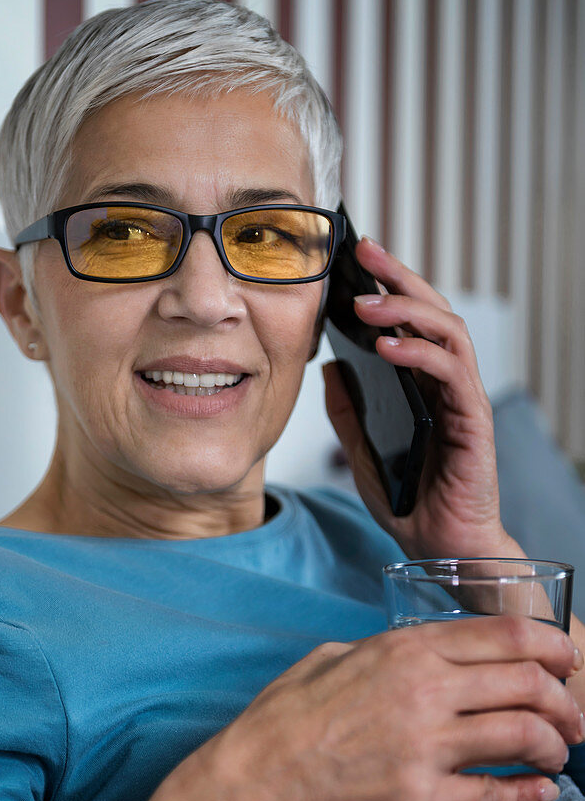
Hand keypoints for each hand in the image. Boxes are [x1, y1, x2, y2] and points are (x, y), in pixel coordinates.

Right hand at [208, 617, 584, 800]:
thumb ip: (391, 648)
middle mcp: (425, 691)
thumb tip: (430, 653)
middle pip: (529, 684)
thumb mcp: (338, 654)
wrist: (260, 775)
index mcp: (408, 650)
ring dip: (554, 746)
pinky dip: (529, 794)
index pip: (508, 636)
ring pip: (523, 736)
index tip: (567, 661)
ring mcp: (425, 747)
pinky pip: (495, 795)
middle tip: (571, 718)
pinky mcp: (421, 799)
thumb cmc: (291, 713)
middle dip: (565, 702)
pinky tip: (540, 792)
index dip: (553, 647)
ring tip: (554, 754)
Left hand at [323, 237, 514, 559]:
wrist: (440, 549)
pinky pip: (452, 373)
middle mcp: (447, 385)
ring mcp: (462, 400)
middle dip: (400, 276)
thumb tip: (328, 367)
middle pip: (432, 312)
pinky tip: (388, 345)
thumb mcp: (362, 452)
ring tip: (367, 302)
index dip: (388, 286)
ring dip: (408, 309)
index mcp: (423, 387)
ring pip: (448, 331)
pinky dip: (420, 353)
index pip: (411, 322)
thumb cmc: (412, 504)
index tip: (355, 259)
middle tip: (364, 251)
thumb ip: (349, 411)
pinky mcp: (473, 421)